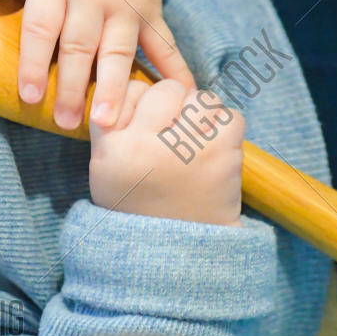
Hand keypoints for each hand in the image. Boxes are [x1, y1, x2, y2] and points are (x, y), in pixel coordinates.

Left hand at [0, 0, 194, 129]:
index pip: (42, 25)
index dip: (33, 61)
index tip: (27, 94)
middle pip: (80, 45)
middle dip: (72, 86)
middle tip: (64, 121)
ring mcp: (127, 3)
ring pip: (119, 51)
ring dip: (114, 87)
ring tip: (109, 121)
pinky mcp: (151, 10)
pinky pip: (164, 43)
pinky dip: (174, 70)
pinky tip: (182, 95)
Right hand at [88, 78, 243, 225]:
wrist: (174, 255)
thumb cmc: (138, 205)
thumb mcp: (106, 166)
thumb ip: (116, 123)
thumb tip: (141, 80)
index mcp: (112, 147)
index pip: (128, 91)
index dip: (141, 104)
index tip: (145, 127)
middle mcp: (147, 144)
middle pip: (166, 89)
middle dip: (173, 106)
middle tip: (174, 134)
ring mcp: (187, 149)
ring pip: (202, 99)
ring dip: (202, 115)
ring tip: (195, 141)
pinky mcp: (222, 157)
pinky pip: (231, 117)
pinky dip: (226, 129)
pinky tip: (214, 149)